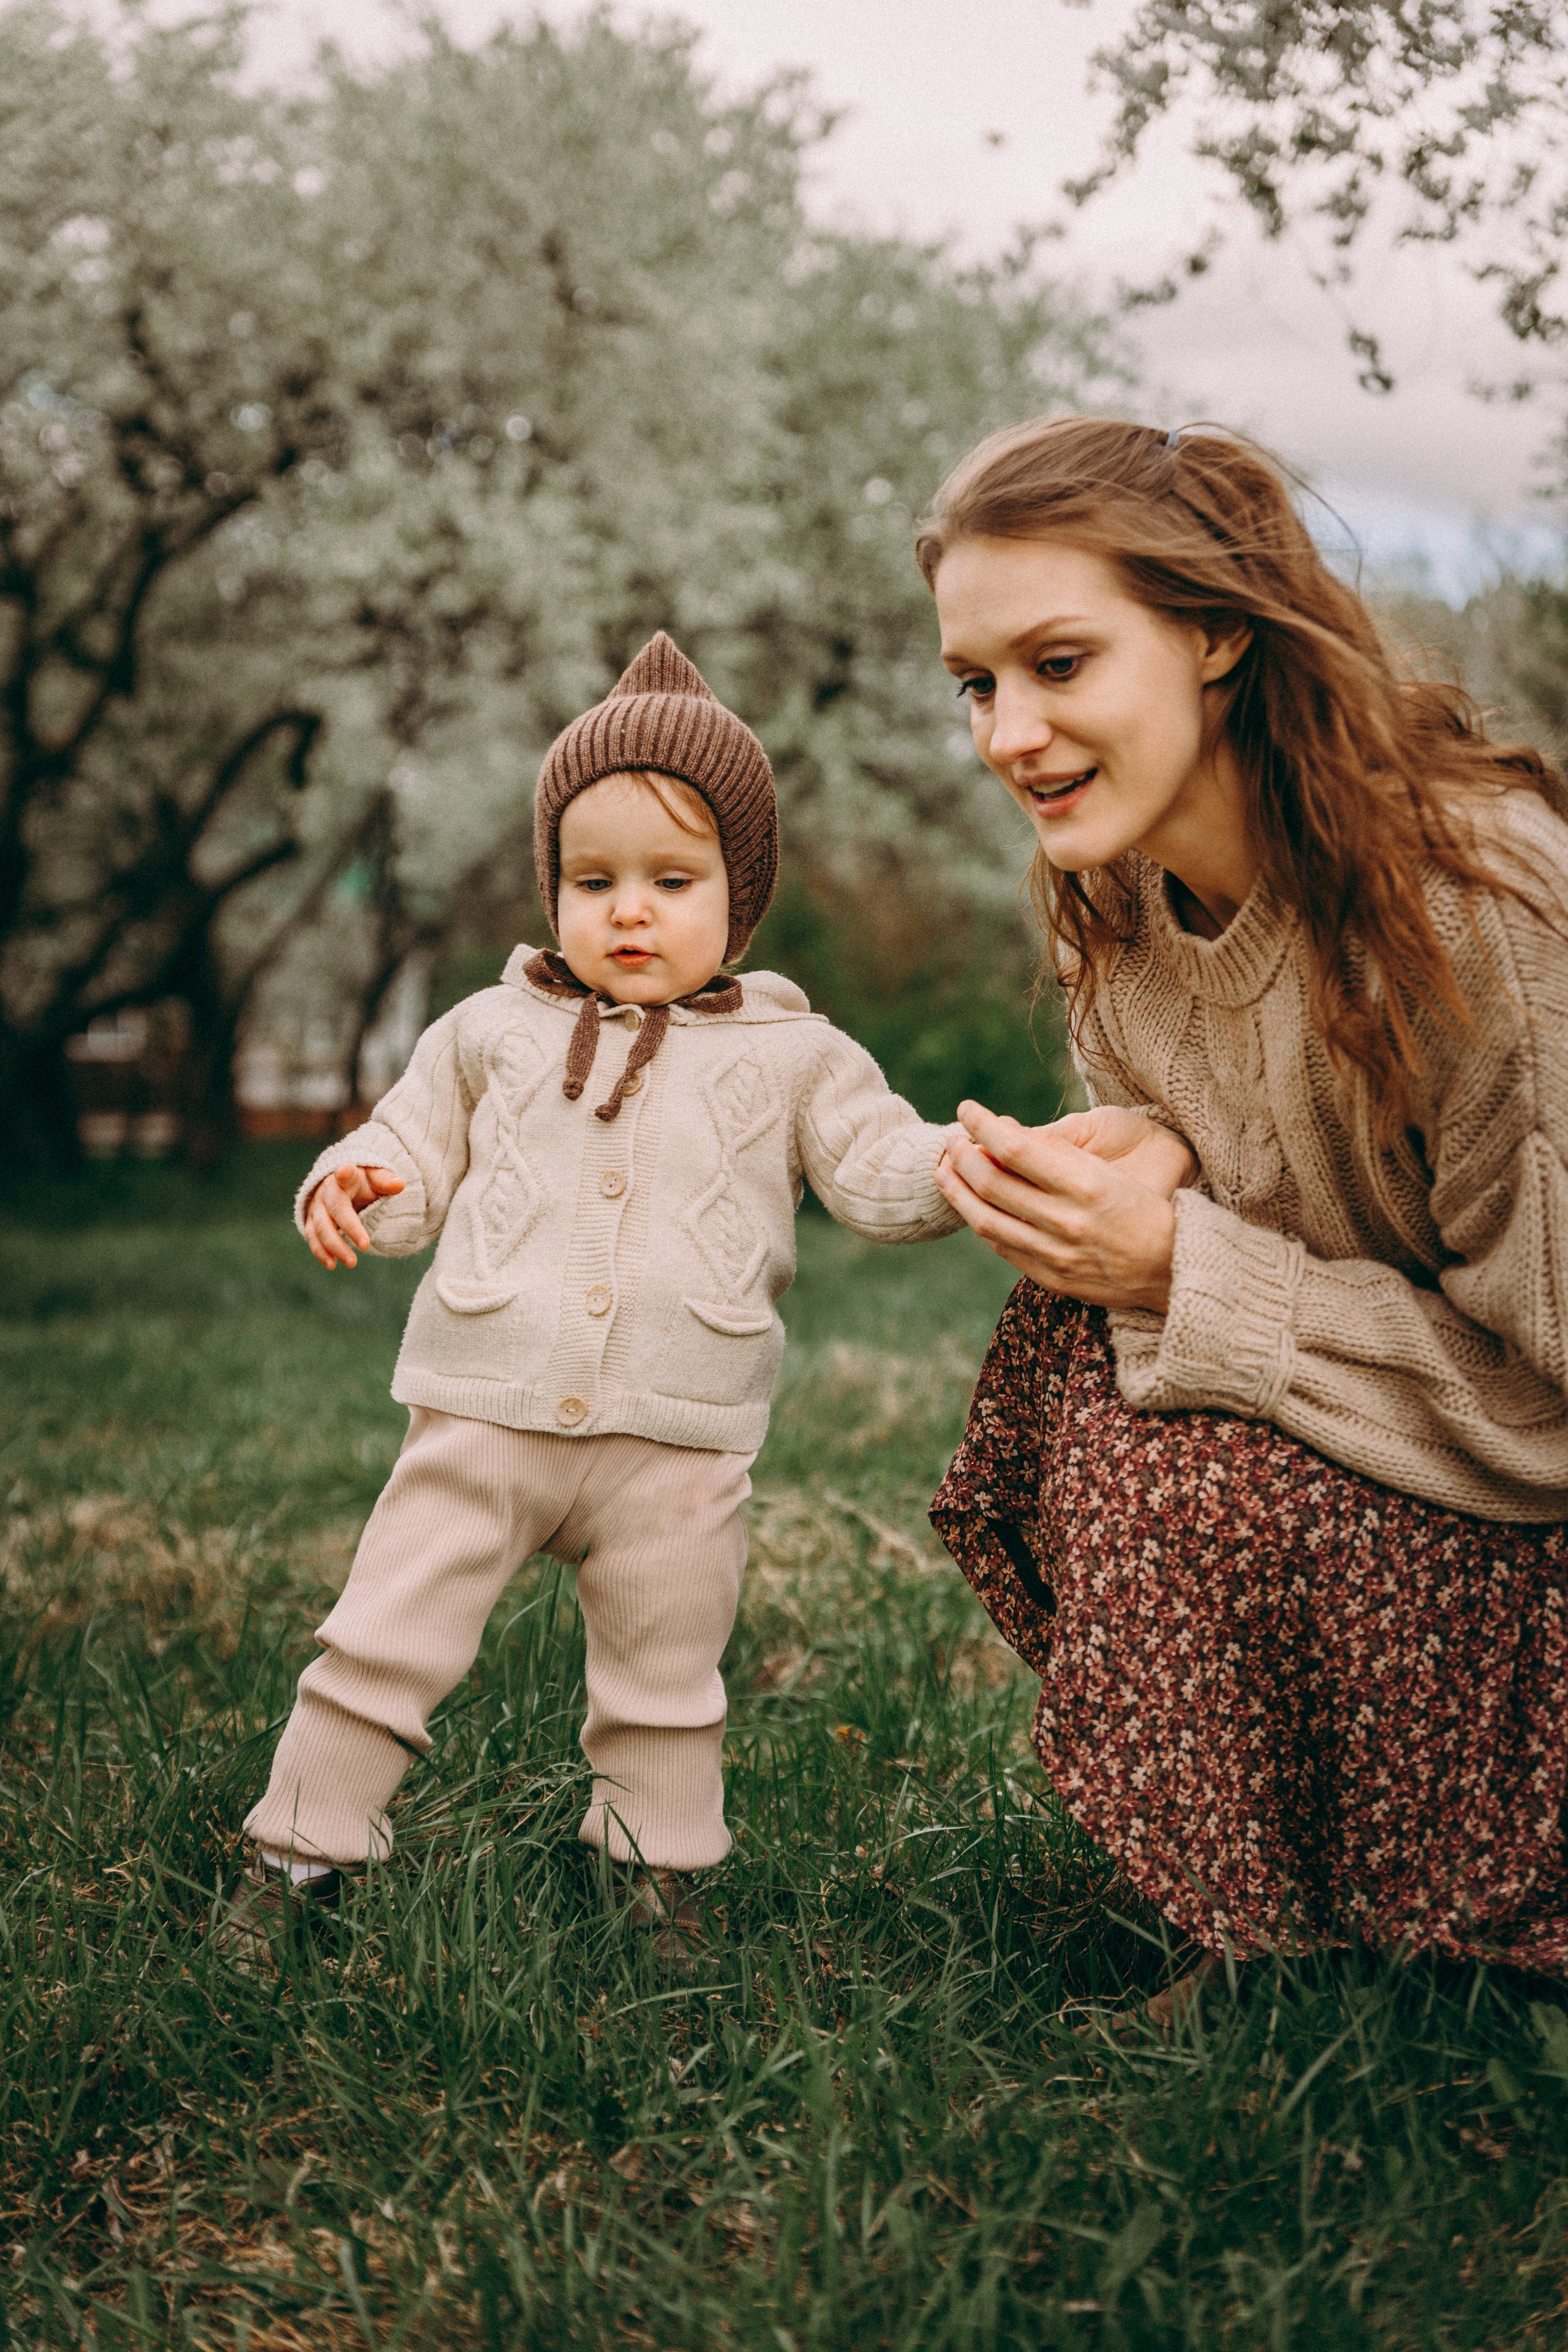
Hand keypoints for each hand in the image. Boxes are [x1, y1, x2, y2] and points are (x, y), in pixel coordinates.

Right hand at [302, 1163, 403, 1269]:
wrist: (341, 1184)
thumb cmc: (362, 1181)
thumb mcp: (376, 1177)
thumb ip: (386, 1181)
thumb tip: (400, 1185)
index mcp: (345, 1176)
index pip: (345, 1173)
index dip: (344, 1173)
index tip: (344, 1172)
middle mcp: (327, 1191)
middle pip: (335, 1209)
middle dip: (349, 1228)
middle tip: (365, 1246)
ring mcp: (316, 1206)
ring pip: (320, 1227)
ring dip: (334, 1246)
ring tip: (352, 1263)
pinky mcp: (311, 1220)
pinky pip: (312, 1237)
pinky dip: (320, 1252)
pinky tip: (332, 1264)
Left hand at [936, 1101, 1178, 1311]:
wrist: (1173, 1269)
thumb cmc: (1143, 1208)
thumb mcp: (1107, 1171)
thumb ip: (1057, 1154)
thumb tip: (1005, 1131)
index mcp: (1086, 1185)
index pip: (1015, 1148)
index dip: (982, 1126)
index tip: (967, 1109)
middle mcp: (1067, 1221)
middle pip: (991, 1183)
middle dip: (961, 1155)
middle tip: (951, 1139)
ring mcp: (1055, 1254)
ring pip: (985, 1219)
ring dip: (956, 1191)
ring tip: (944, 1170)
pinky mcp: (1050, 1278)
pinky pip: (1000, 1246)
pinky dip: (980, 1221)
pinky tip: (971, 1204)